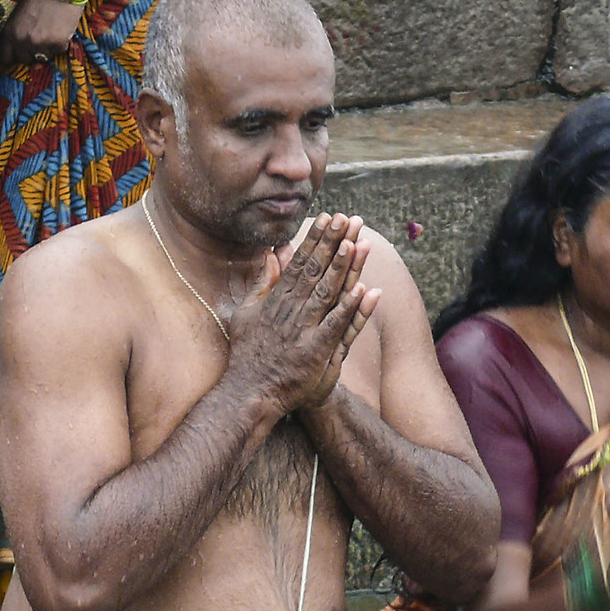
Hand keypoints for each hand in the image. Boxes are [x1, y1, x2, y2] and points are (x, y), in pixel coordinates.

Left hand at [7, 0, 85, 64]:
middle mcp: (21, 40)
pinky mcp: (58, 44)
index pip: (6, 57)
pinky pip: (59, 51)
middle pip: (25, 60)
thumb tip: (18, 43)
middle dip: (32, 52)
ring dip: (48, 48)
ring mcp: (40, 43)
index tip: (21, 52)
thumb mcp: (18, 9)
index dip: (14, 55)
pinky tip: (62, 27)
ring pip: (44, 57)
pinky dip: (62, 42)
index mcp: (9, 30)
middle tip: (40, 39)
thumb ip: (15, 27)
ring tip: (52, 30)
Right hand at [227, 213, 378, 413]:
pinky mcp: (314, 352)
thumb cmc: (247, 353)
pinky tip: (364, 290)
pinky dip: (348, 308)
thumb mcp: (245, 313)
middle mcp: (290, 311)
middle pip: (315, 271)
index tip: (328, 218)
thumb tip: (270, 253)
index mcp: (275, 300)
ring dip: (342, 267)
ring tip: (356, 243)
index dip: (315, 239)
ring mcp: (302, 331)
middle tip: (347, 219)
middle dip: (332, 243)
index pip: (299, 263)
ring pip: (326, 292)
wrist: (248, 392)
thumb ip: (261, 283)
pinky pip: (335, 326)